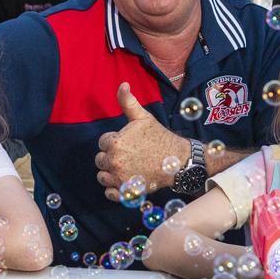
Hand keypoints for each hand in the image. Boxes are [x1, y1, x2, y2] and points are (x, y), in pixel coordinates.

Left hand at [95, 83, 188, 200]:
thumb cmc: (160, 137)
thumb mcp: (143, 117)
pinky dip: (114, 190)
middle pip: (100, 160)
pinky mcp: (127, 192)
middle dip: (111, 157)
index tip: (129, 142)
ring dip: (110, 173)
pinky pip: (110, 194)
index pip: (103, 143)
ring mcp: (120, 179)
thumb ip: (128, 102)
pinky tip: (124, 181)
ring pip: (103, 177)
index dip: (115, 141)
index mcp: (115, 143)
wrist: (178, 160)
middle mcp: (115, 162)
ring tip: (127, 167)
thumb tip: (123, 84)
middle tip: (130, 154)